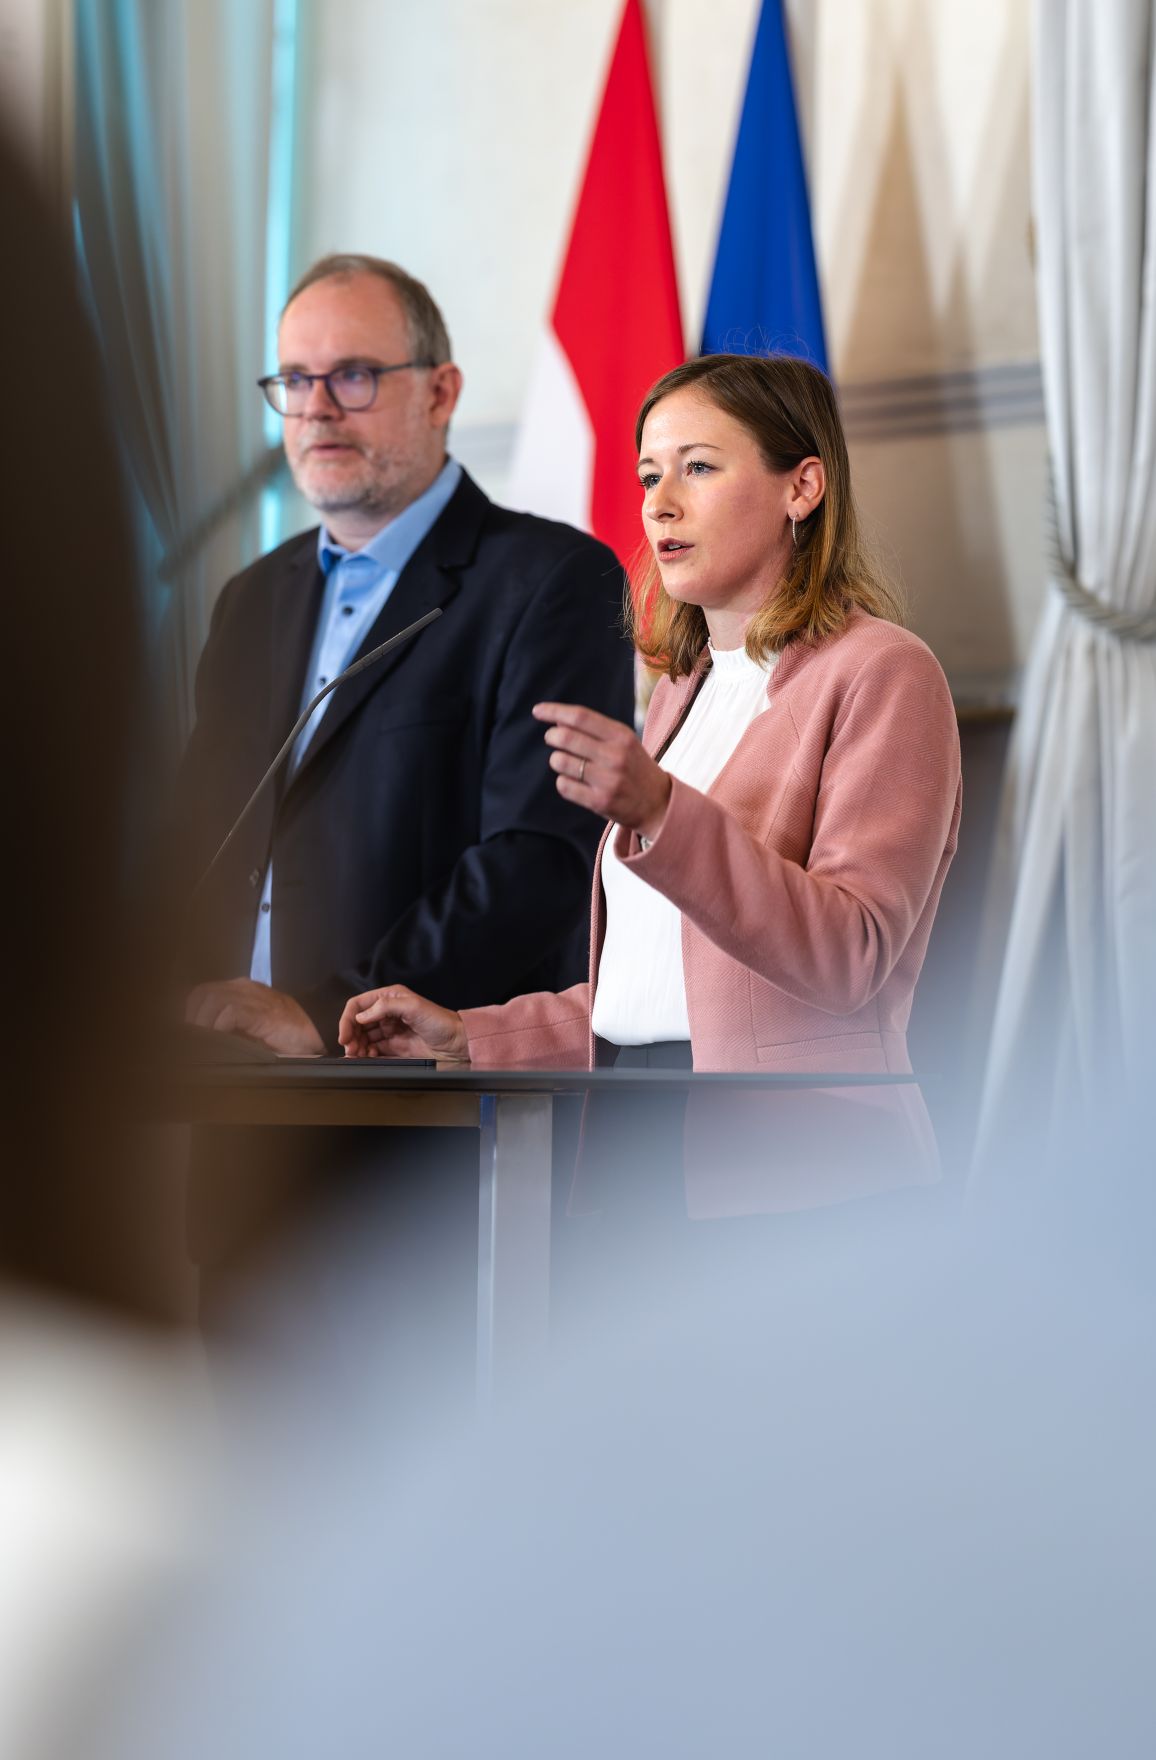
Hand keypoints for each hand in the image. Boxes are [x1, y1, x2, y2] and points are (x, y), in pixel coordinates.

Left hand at [185, 978, 324, 1056]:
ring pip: (213, 999)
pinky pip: (231, 1011)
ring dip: (204, 1023)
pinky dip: (220, 1027)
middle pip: (203, 993)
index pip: (203, 993)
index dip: (191, 1011)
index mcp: (241, 991)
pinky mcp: (262, 1010)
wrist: (318, 1033)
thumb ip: (230, 1028)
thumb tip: (203, 1040)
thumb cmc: (286, 1036)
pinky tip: (222, 1040)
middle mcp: (244, 988)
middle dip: (193, 1017)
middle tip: (193, 1039)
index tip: (188, 1032)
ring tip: (204, 1041)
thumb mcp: (252, 1029)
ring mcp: (254, 997)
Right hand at [338, 985, 469, 1061]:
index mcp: (390, 998)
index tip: (344, 1035)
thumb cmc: (441, 1021)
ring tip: (357, 1055)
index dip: (348, 1019)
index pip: (359, 1005)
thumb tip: (362, 1015)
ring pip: (363, 1037)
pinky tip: (368, 1057)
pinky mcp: (394, 1046)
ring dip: (357, 1046)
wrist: (456, 1043)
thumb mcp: (414, 1007)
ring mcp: (390, 1030)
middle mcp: (387, 1012)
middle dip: (351, 1035)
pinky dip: (367, 1054)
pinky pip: (373, 1049)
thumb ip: (385, 1007)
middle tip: (350, 1048)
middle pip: (358, 1023)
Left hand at [533, 701, 671, 838]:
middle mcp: (615, 756)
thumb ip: (595, 730)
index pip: (580, 717)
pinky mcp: (600, 802)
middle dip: (551, 736)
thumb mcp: (623, 742)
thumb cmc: (634, 767)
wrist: (658, 803)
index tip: (537, 711)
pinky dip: (563, 782)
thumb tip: (557, 721)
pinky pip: (564, 786)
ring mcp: (607, 780)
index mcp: (621, 735)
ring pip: (560, 762)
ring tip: (566, 762)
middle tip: (551, 738)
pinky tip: (573, 782)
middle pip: (565, 737)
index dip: (554, 711)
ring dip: (556, 760)